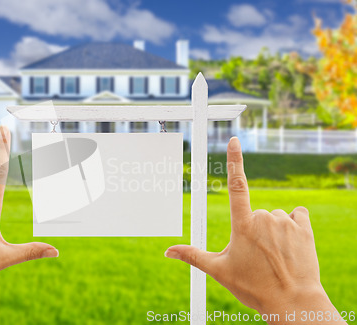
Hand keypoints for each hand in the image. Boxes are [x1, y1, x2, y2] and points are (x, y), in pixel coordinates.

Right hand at [165, 137, 343, 323]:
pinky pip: (296, 216)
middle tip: (256, 255)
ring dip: (273, 230)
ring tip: (274, 255)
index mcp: (242, 225)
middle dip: (253, 229)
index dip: (234, 160)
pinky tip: (291, 245)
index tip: (234, 140)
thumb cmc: (254, 287)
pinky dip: (293, 226)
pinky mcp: (304, 228)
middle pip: (254, 213)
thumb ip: (192, 255)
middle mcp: (264, 218)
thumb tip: (167, 251)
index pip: (236, 184)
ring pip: (274, 217)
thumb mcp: (219, 271)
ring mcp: (285, 222)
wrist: (293, 303)